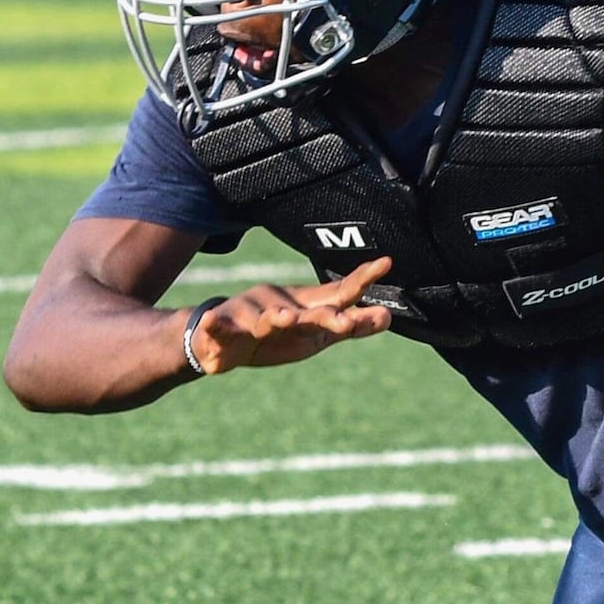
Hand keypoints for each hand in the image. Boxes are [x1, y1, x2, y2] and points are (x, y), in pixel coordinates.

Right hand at [187, 256, 393, 373]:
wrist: (219, 339)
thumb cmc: (276, 334)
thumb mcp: (316, 335)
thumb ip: (350, 326)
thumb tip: (389, 317)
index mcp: (305, 307)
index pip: (339, 293)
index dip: (361, 281)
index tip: (385, 264)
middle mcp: (279, 305)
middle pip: (306, 313)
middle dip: (324, 317)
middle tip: (343, 322)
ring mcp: (248, 315)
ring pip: (263, 319)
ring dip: (274, 319)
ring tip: (284, 319)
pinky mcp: (219, 329)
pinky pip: (217, 327)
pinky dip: (216, 327)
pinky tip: (214, 324)